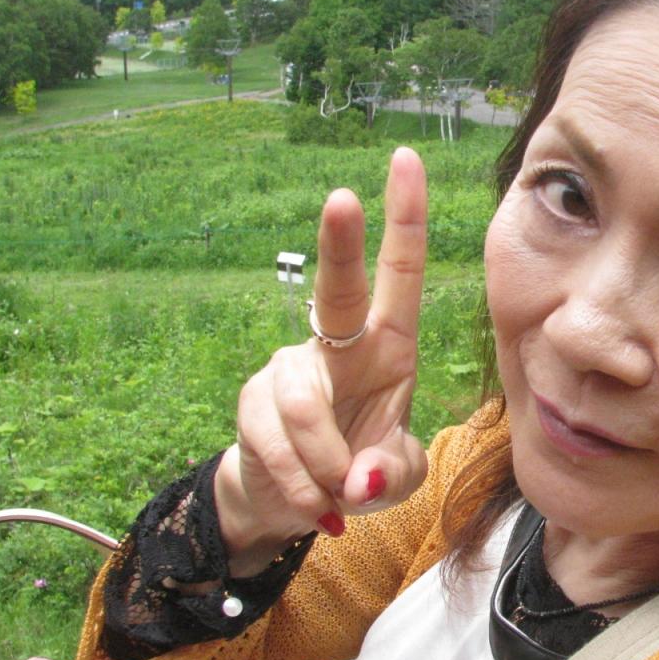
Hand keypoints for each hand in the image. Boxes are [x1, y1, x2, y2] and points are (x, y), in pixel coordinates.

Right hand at [216, 147, 429, 574]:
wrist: (290, 502)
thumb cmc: (358, 472)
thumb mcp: (395, 479)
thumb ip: (394, 475)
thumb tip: (360, 479)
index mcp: (388, 346)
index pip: (400, 274)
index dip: (404, 219)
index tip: (406, 158)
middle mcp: (338, 344)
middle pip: (337, 289)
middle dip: (340, 245)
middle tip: (342, 197)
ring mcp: (290, 368)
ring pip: (303, 404)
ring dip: (326, 462)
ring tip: (339, 494)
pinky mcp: (252, 403)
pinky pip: (277, 442)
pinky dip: (302, 483)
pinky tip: (314, 500)